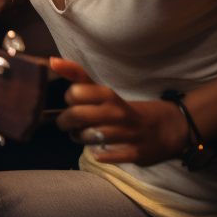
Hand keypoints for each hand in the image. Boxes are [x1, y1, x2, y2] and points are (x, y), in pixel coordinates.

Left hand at [51, 57, 188, 165]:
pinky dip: (98, 154)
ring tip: (80, 135)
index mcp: (109, 95)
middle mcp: (118, 113)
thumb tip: (51, 60)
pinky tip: (98, 150)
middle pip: (77, 115)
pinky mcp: (135, 154)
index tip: (73, 103)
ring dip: (78, 138)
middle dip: (65, 121)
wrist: (165, 128)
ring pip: (88, 137)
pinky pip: (107, 156)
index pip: (75, 93)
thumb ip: (77, 75)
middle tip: (67, 124)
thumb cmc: (122, 108)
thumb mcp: (102, 91)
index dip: (68, 99)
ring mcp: (127, 134)